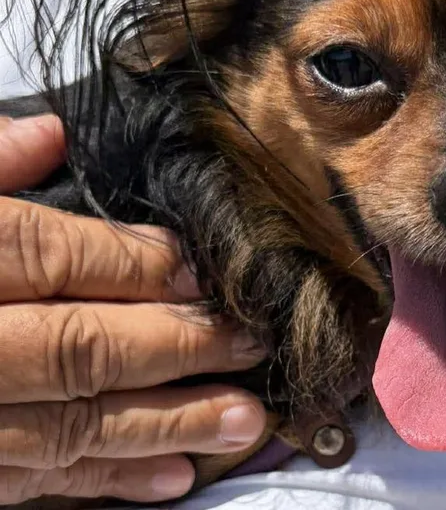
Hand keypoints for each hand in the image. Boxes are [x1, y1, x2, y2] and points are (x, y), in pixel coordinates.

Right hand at [0, 116, 268, 505]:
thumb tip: (49, 134)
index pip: (53, 258)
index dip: (137, 263)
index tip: (203, 268)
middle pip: (78, 344)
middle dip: (177, 344)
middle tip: (253, 342)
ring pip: (65, 427)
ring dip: (163, 426)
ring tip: (243, 421)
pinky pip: (28, 486)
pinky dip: (101, 484)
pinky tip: (170, 482)